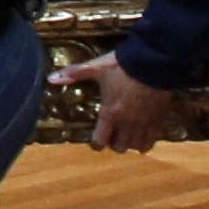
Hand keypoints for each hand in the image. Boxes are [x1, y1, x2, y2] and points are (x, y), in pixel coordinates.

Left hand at [57, 53, 187, 154]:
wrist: (153, 61)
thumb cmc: (122, 66)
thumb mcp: (97, 68)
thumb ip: (74, 74)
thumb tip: (50, 79)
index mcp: (110, 113)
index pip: (101, 141)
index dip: (96, 144)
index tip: (95, 141)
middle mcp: (127, 123)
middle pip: (119, 147)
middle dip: (114, 143)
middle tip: (112, 135)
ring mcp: (144, 123)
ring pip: (136, 145)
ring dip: (130, 143)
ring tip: (127, 136)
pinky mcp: (158, 119)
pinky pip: (152, 139)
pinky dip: (146, 142)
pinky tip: (144, 139)